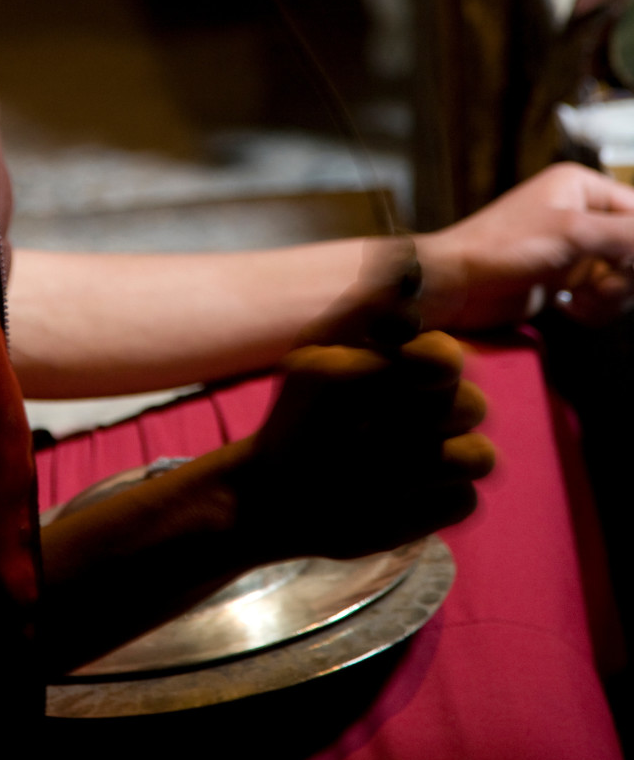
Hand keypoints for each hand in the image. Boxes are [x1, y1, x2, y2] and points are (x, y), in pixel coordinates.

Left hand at [244, 326, 492, 559]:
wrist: (282, 489)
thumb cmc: (300, 415)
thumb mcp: (318, 358)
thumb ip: (366, 314)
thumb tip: (405, 256)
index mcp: (416, 362)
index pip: (447, 356)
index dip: (425, 365)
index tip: (391, 370)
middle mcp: (444, 404)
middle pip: (473, 405)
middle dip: (416, 420)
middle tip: (364, 427)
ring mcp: (451, 454)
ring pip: (478, 456)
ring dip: (418, 463)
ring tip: (366, 466)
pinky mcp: (450, 499)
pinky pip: (464, 499)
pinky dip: (422, 503)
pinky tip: (384, 499)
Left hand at [418, 163, 633, 328]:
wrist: (457, 286)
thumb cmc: (503, 248)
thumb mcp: (574, 233)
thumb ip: (629, 234)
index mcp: (582, 188)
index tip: (626, 266)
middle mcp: (580, 214)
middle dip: (624, 275)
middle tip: (600, 285)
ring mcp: (573, 249)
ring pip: (624, 277)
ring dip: (609, 297)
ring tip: (580, 298)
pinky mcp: (564, 280)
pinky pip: (603, 298)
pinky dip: (593, 308)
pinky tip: (568, 307)